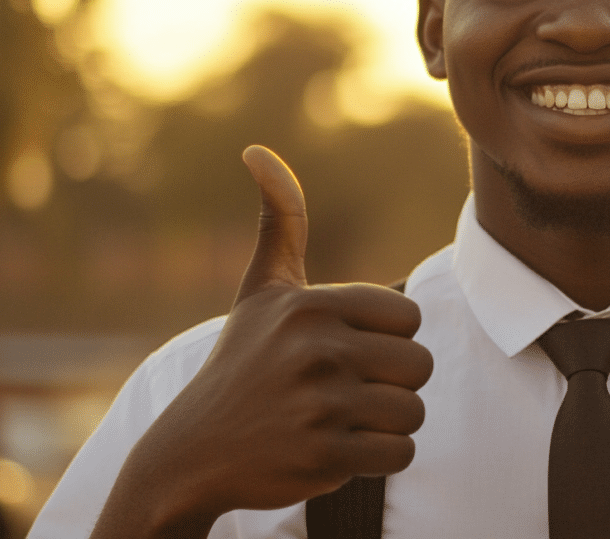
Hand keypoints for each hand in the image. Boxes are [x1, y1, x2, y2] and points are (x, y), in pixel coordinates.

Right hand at [93, 146, 432, 536]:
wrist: (190, 453)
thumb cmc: (242, 363)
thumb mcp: (261, 290)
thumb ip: (280, 221)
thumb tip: (257, 150)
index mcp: (311, 304)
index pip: (409, 319)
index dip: (387, 340)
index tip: (345, 352)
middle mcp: (316, 349)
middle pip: (419, 366)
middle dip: (391, 385)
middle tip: (345, 393)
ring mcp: (319, 405)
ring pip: (413, 412)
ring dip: (386, 424)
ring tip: (339, 421)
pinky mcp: (323, 457)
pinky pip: (399, 453)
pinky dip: (378, 458)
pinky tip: (336, 451)